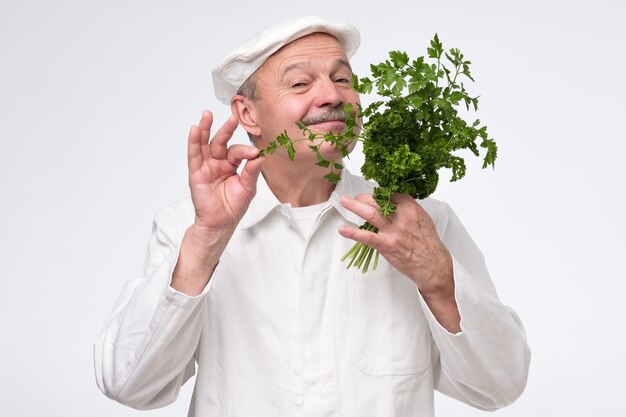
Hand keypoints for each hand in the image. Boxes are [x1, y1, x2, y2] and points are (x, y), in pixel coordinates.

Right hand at [188, 110, 262, 232]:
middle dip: (226, 129)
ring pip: (204, 144)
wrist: (222, 223)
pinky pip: (194, 155)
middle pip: (220, 142)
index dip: (246, 151)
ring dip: (205, 129)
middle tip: (233, 118)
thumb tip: (260, 156)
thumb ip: (252, 171)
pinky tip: (194, 130)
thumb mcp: (248, 187)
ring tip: (207, 114)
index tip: (255, 153)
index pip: (237, 151)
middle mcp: (218, 163)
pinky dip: (193, 142)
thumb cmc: (234, 206)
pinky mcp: (196, 173)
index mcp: (231, 165)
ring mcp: (206, 167)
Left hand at [338, 193, 460, 331]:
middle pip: (377, 201)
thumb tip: (392, 200)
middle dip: (362, 197)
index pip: (389, 193)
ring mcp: (393, 231)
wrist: (432, 264)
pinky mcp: (387, 245)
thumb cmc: (428, 242)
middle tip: (354, 198)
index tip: (371, 193)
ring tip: (344, 202)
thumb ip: (407, 208)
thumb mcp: (422, 218)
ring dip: (354, 206)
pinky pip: (367, 237)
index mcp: (411, 207)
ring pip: (370, 214)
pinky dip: (353, 233)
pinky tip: (343, 230)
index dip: (377, 192)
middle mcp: (401, 217)